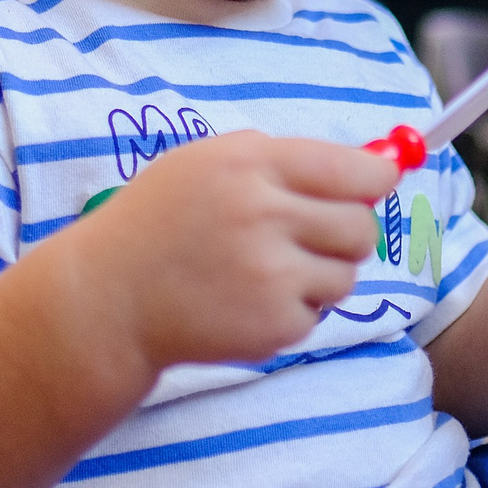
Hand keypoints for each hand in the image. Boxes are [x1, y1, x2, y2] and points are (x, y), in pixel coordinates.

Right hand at [67, 131, 398, 370]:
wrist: (110, 296)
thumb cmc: (163, 221)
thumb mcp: (208, 163)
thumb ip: (285, 161)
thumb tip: (372, 168)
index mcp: (249, 164)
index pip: (352, 170)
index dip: (376, 179)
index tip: (377, 185)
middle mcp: (262, 214)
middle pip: (360, 226)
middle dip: (347, 233)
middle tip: (310, 238)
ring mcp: (269, 274)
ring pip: (346, 275)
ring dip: (319, 276)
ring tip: (264, 272)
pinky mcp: (272, 325)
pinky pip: (316, 315)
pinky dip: (291, 312)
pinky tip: (245, 302)